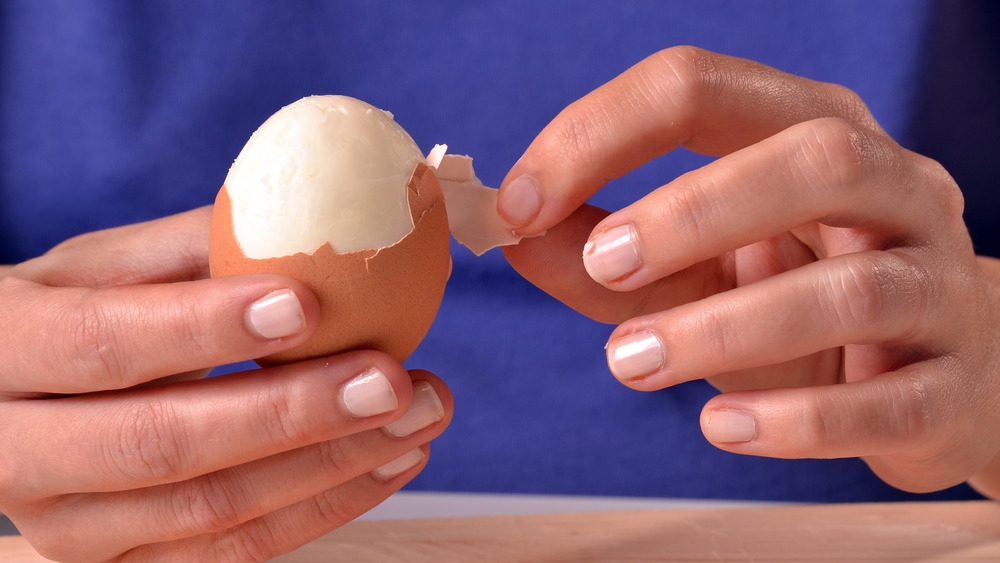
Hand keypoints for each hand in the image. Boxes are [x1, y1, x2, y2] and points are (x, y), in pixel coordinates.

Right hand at [0, 207, 452, 560]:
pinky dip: (324, 507)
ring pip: (211, 512)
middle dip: (292, 415)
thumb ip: (191, 247)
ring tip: (418, 415)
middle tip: (393, 380)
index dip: (206, 328)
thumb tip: (312, 221)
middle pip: (164, 447)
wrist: (8, 405)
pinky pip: (235, 551)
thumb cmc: (68, 316)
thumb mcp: (100, 266)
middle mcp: (20, 456)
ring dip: (331, 466)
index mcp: (5, 350)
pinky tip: (390, 459)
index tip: (308, 304)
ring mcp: (69, 529)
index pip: (104, 344)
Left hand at [498, 46, 999, 497]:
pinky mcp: (954, 387)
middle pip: (816, 160)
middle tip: (602, 263)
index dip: (602, 133)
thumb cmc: (802, 310)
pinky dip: (799, 419)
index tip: (519, 202)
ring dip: (726, 326)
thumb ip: (613, 255)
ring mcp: (938, 286)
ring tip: (631, 362)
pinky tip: (722, 428)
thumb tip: (516, 237)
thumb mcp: (705, 269)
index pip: (704, 88)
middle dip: (694, 210)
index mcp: (813, 134)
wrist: (940, 377)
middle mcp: (895, 191)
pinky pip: (891, 402)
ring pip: (853, 289)